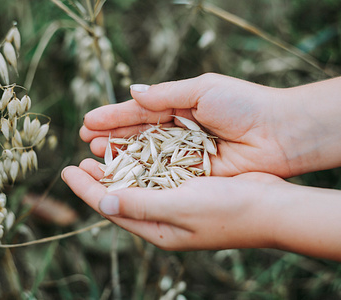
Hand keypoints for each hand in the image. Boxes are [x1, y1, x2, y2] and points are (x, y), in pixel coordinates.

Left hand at [62, 159, 340, 259]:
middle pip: (120, 196)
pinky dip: (140, 162)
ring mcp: (175, 203)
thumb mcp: (180, 207)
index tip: (66, 170)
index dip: (86, 189)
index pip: (111, 207)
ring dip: (116, 168)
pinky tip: (133, 150)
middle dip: (97, 179)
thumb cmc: (227, 210)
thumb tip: (102, 201)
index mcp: (156, 229)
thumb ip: (141, 204)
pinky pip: (155, 175)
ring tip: (98, 152)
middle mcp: (162, 218)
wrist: (270, 207)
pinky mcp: (188, 188)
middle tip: (78, 161)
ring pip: (136, 184)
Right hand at [81, 73, 295, 176]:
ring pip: (145, 156)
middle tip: (86, 141)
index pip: (139, 112)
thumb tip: (133, 92)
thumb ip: (165, 94)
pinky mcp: (193, 174)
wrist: (278, 134)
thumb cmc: (242, 105)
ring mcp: (183, 154)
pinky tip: (121, 174)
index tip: (88, 122)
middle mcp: (178, 132)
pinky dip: (142, 174)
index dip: (114, 117)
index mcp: (179, 107)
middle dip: (112, 137)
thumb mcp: (201, 90)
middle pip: (138, 135)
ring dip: (121, 156)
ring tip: (95, 156)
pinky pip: (162, 174)